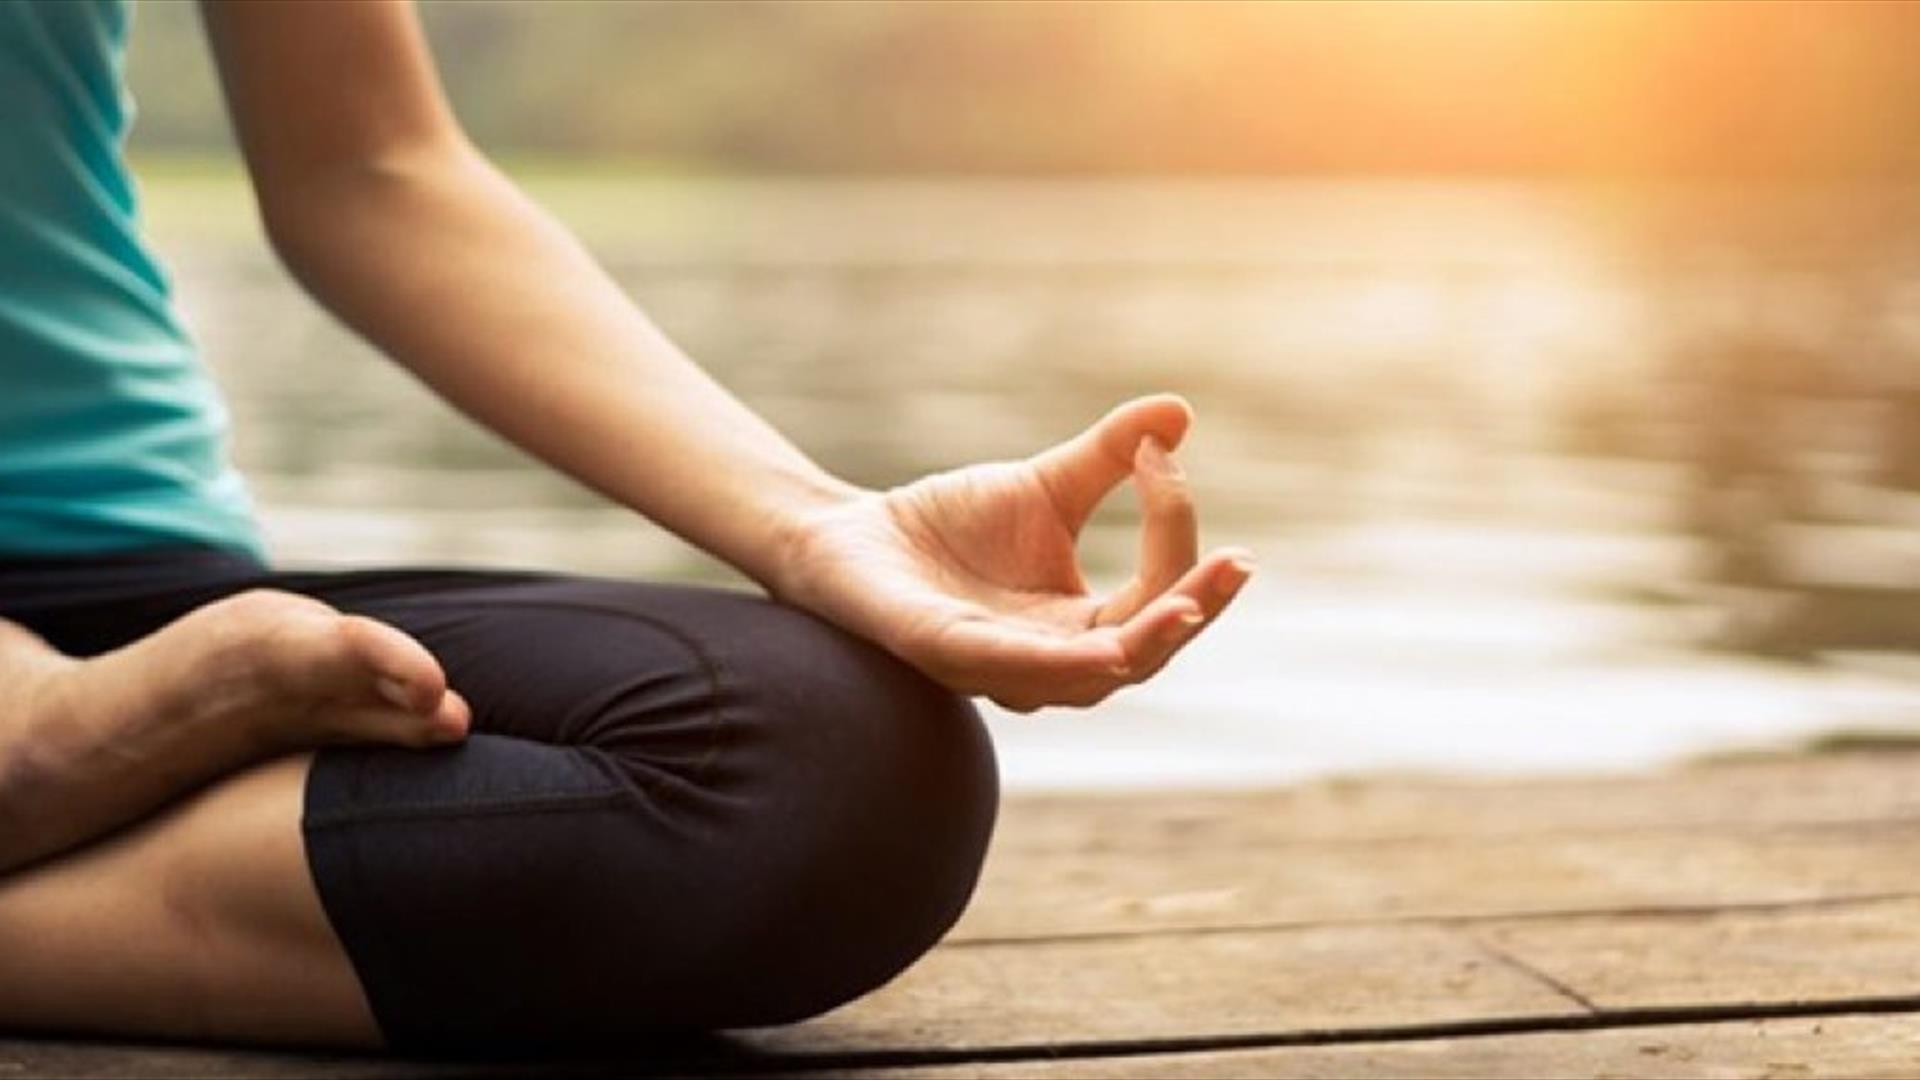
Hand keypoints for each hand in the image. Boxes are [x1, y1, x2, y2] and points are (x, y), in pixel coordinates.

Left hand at [774, 395, 1253, 711]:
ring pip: (1087, 677)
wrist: (848, 536)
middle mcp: (1047, 661)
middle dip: (1191, 609)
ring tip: (1188, 607)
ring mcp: (996, 666)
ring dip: (1143, 643)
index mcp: (1079, 626)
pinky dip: (1055, 662)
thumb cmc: (949, 526)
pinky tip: (1099, 648)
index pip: (1154, 600)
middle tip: (1234, 565)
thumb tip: (1180, 412)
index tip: (1167, 458)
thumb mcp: (1045, 486)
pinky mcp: (941, 653)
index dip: (1174, 537)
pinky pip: (1006, 669)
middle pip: (1140, 653)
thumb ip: (1109, 459)